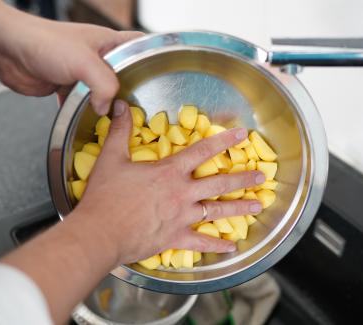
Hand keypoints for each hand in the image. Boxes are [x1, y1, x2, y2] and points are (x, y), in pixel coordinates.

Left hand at [0, 8, 142, 113]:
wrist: (6, 51)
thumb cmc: (43, 43)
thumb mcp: (84, 62)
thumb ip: (104, 85)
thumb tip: (108, 108)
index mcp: (109, 43)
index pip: (141, 47)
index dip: (154, 60)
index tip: (163, 78)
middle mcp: (99, 58)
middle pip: (125, 77)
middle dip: (132, 94)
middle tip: (141, 112)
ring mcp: (83, 74)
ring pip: (104, 94)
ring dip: (107, 108)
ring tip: (118, 123)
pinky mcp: (68, 88)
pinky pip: (84, 105)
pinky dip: (86, 115)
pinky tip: (90, 125)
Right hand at [70, 100, 265, 264]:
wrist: (100, 232)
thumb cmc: (105, 196)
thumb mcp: (111, 158)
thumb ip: (121, 131)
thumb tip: (120, 106)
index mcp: (170, 172)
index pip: (203, 151)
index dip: (224, 141)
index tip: (242, 135)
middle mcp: (182, 193)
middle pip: (219, 183)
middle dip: (243, 178)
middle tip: (261, 176)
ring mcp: (182, 217)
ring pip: (217, 212)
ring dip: (239, 208)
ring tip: (257, 205)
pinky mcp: (176, 237)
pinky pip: (201, 242)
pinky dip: (217, 245)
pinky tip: (231, 248)